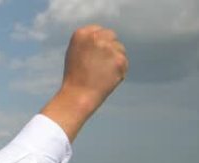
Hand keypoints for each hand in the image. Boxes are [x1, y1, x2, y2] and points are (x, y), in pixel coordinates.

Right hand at [41, 25, 127, 141]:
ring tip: (101, 73)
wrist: (78, 95)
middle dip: (109, 47)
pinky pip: (124, 62)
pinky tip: (107, 78)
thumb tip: (104, 36)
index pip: (98, 30)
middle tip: (100, 64)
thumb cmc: (75, 77)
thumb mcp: (74, 53)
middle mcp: (95, 37)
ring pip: (120, 48)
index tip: (94, 54)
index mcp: (81, 34)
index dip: (98, 43)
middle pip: (111, 36)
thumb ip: (88, 41)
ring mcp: (108, 48)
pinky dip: (118, 71)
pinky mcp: (119, 60)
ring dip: (114, 59)